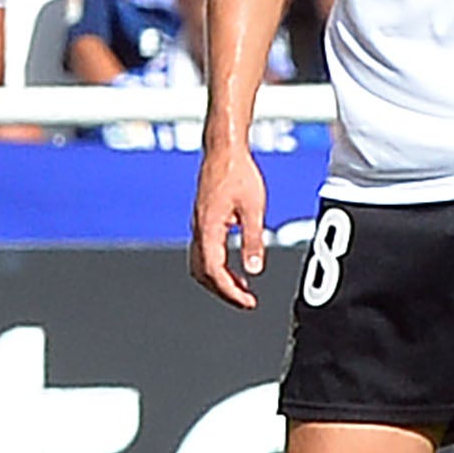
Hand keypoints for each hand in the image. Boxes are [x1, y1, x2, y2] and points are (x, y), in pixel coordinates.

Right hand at [190, 145, 268, 308]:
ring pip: (201, 264)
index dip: (230, 291)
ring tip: (243, 289)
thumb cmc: (238, 172)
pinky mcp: (203, 220)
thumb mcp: (253, 208)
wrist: (223, 149)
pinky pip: (204, 252)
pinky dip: (218, 266)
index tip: (247, 302)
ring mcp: (198, 225)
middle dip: (224, 291)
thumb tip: (255, 269)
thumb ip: (253, 240)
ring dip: (220, 280)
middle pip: (203, 273)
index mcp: (208, 228)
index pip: (214, 271)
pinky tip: (236, 267)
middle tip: (246, 301)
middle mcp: (199, 229)